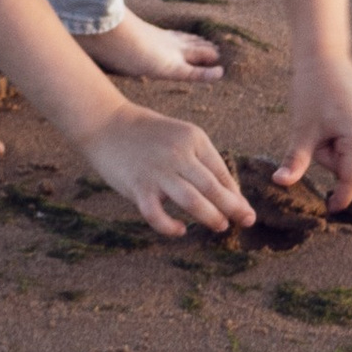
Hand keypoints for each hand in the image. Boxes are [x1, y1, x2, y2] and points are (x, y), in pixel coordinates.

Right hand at [85, 101, 254, 241]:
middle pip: (213, 187)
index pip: (221, 171)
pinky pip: (157, 215)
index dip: (235, 193)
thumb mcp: (178, 136)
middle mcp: (179, 154)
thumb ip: (197, 159)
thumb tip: (221, 190)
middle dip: (233, 207)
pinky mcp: (138, 186)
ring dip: (211, 216)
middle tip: (247, 221)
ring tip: (221, 226)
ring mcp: (158, 171)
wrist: (104, 122)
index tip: (245, 210)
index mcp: (194, 138)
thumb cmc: (145, 132)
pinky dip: (170, 227)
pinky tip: (180, 230)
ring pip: (193, 201)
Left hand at [273, 54, 351, 206]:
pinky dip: (341, 134)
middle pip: (346, 164)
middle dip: (327, 155)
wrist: (323, 54)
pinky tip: (333, 112)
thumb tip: (280, 183)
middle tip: (315, 127)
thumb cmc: (310, 90)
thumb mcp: (301, 129)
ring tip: (324, 117)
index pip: (349, 178)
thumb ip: (296, 161)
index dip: (340, 196)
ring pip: (350, 152)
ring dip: (334, 144)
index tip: (330, 210)